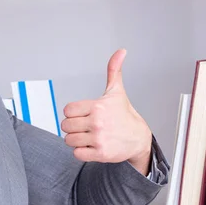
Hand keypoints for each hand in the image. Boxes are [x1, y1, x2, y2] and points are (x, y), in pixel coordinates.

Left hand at [61, 49, 151, 174]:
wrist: (139, 138)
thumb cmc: (124, 115)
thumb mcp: (117, 92)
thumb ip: (114, 71)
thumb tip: (121, 51)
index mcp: (98, 106)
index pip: (67, 110)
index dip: (72, 113)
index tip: (82, 114)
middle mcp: (97, 122)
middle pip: (66, 125)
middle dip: (73, 127)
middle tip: (85, 127)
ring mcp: (99, 139)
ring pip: (69, 140)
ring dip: (75, 140)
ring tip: (88, 136)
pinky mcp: (100, 153)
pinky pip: (76, 153)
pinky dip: (81, 151)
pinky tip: (91, 146)